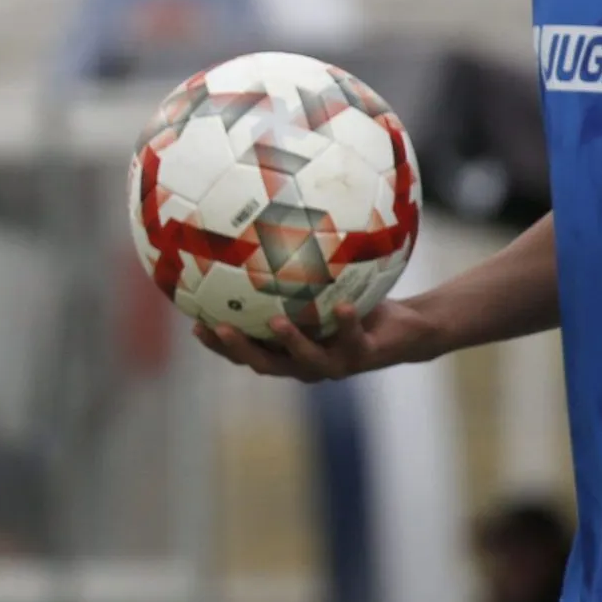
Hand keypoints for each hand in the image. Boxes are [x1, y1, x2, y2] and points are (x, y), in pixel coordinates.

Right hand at [191, 298, 436, 381]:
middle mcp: (308, 364)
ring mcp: (336, 364)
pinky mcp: (365, 356)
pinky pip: (353, 339)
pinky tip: (340, 307)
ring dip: (290, 342)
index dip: (220, 345)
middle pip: (266, 365)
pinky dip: (346, 324)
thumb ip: (293, 277)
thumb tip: (260, 236)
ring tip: (276, 322)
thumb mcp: (321, 289)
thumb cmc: (354, 305)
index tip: (196, 324)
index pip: (247, 352)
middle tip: (219, 328)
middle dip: (241, 349)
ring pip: (307, 360)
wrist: (405, 330)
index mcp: (290, 352)